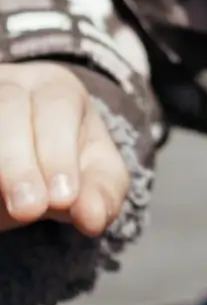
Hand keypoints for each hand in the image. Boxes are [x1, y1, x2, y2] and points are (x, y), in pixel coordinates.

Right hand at [0, 62, 129, 236]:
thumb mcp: (91, 174)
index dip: (59, 153)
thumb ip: (99, 193)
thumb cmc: (61, 163)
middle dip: (19, 162)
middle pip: (9, 108)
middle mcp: (9, 85)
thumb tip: (95, 218)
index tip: (63, 199)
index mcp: (55, 87)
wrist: (19, 165)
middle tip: (30, 210)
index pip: (59, 106)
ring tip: (9, 209)